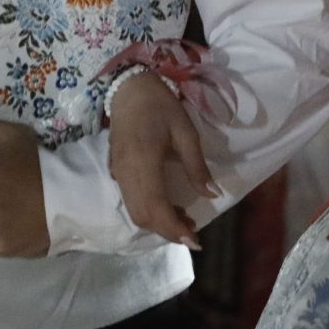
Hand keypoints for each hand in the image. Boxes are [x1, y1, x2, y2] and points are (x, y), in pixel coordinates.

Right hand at [107, 73, 217, 248]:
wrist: (129, 87)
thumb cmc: (160, 106)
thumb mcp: (186, 131)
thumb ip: (197, 166)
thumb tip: (212, 194)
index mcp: (143, 161)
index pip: (156, 207)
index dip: (174, 229)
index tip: (195, 241)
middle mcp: (126, 172)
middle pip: (143, 216)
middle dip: (167, 232)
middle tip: (193, 232)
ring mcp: (118, 172)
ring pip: (134, 212)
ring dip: (158, 224)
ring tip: (184, 221)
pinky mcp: (116, 171)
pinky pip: (130, 201)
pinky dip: (149, 212)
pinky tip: (167, 206)